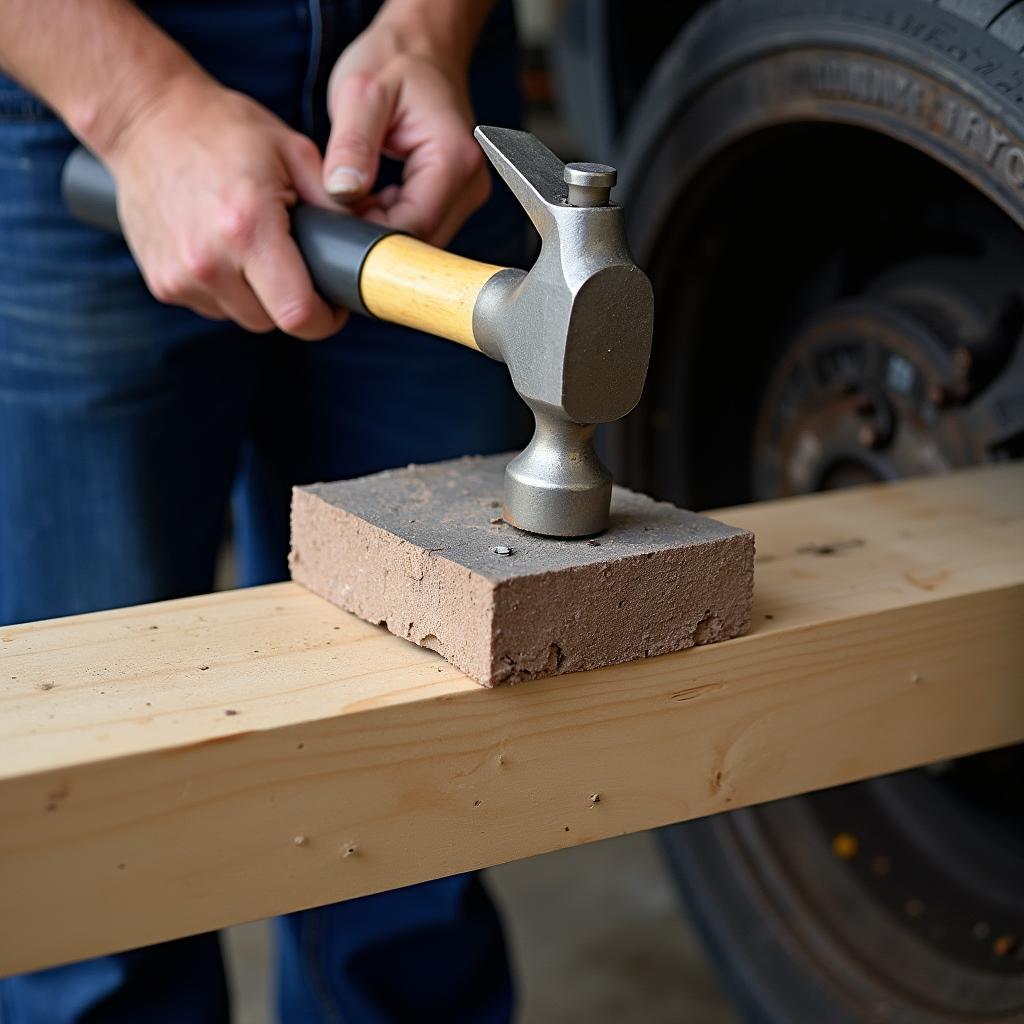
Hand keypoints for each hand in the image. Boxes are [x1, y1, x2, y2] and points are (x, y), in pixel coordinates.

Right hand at [105, 75, 347, 338]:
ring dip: (259, 297)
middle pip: (273, 321)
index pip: (298, 315)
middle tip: (299, 268)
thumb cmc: (225, 131)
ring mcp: (180, 276)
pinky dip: (227, 290)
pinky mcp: (161, 283)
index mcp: (248, 229)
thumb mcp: (294, 152)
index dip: (325, 319)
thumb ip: (336, 205)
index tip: (334, 303)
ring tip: (256, 250)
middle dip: (293, 303)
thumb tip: (366, 247)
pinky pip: (213, 306)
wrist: (144, 119)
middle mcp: (208, 261)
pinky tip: (224, 251)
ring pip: (243, 317)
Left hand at [323, 2, 491, 247]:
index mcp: (454, 158)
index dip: (372, 237)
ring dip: (383, 231)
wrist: (422, 47)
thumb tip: (342, 194)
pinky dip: (391, 222)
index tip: (335, 225)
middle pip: (422, 243)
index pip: (414, 226)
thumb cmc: (395, 61)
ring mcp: (467, 194)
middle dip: (377, 238)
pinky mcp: (456, 198)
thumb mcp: (360, 93)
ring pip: (421, 241)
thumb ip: (351, 145)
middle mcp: (471, 183)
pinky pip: (422, 228)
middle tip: (338, 214)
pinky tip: (371, 200)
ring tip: (355, 200)